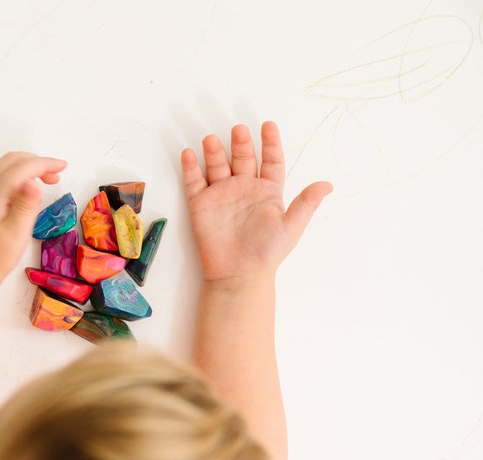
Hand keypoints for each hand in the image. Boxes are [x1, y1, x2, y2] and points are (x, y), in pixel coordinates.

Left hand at [0, 152, 66, 287]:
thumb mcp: (17, 232)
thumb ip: (26, 204)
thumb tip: (33, 181)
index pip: (22, 168)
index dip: (44, 163)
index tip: (62, 166)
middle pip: (11, 161)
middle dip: (36, 162)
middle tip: (56, 174)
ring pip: (3, 167)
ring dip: (25, 167)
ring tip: (45, 181)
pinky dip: (15, 176)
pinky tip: (25, 190)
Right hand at [180, 122, 331, 285]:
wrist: (238, 274)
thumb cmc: (267, 252)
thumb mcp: (292, 226)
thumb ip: (306, 203)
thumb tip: (329, 184)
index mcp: (267, 191)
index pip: (270, 160)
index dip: (271, 143)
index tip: (268, 126)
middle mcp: (243, 189)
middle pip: (242, 158)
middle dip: (240, 143)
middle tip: (238, 130)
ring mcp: (221, 195)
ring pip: (217, 165)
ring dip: (214, 151)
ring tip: (211, 139)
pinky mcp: (200, 205)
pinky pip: (194, 181)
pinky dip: (190, 167)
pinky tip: (189, 154)